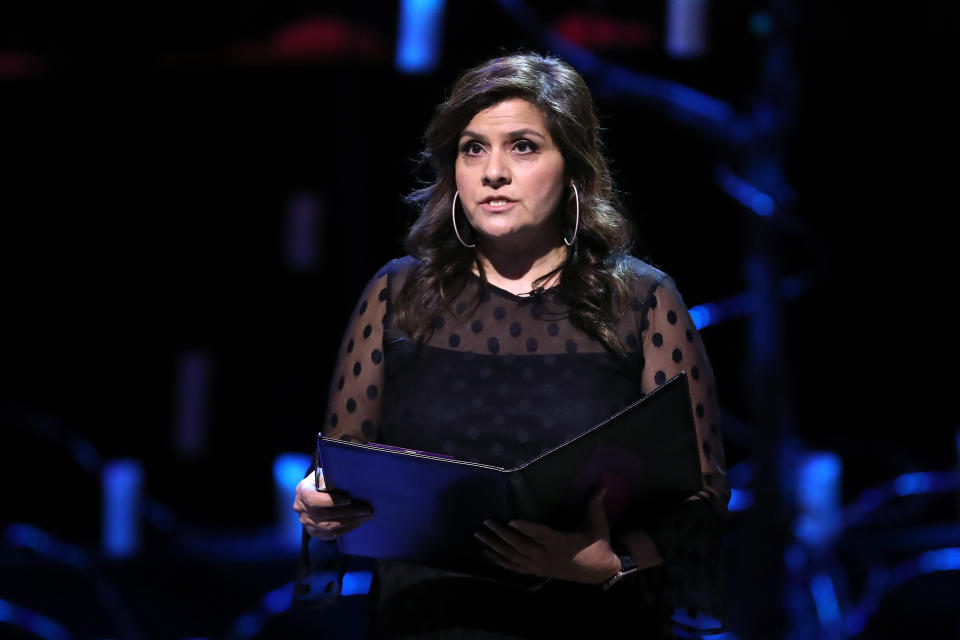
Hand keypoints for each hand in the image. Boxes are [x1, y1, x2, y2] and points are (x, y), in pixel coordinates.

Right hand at [292, 470, 372, 540]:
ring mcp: (307, 523)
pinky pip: (331, 534)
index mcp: (302, 492)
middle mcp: (301, 509)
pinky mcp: (314, 532)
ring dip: (350, 522)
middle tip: (366, 509)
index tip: (349, 499)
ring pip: (329, 527)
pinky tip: (358, 522)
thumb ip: (331, 479)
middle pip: (324, 515)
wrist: (313, 494)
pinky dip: (347, 529)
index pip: (314, 500)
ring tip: (366, 516)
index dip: (332, 501)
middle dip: (348, 512)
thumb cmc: (322, 481)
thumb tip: (347, 483)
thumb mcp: (323, 475)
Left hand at [474, 488, 620, 583]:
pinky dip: (500, 561)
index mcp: (561, 544)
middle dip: (502, 534)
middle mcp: (547, 557)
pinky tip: (488, 553)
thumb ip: (595, 504)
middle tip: (487, 522)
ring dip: (496, 547)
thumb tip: (601, 484)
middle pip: (521, 545)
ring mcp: (540, 566)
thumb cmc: (597, 544)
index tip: (511, 520)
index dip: (526, 528)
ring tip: (480, 536)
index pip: (541, 535)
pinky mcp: (537, 572)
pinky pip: (515, 568)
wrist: (599, 571)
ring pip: (514, 557)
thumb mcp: (598, 525)